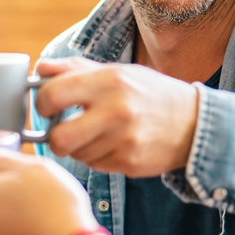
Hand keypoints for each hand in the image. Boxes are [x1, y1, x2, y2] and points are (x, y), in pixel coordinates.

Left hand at [35, 57, 200, 177]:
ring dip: (79, 147)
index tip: (47, 106)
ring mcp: (124, 141)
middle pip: (58, 139)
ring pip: (76, 154)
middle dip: (54, 138)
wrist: (195, 123)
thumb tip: (39, 70)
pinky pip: (95, 165)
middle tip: (61, 131)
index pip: (52, 95)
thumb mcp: (117, 72)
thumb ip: (75, 70)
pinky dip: (97, 157)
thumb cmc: (149, 94)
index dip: (41, 103)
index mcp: (109, 81)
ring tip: (97, 134)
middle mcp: (117, 111)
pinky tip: (113, 145)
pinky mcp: (130, 163)